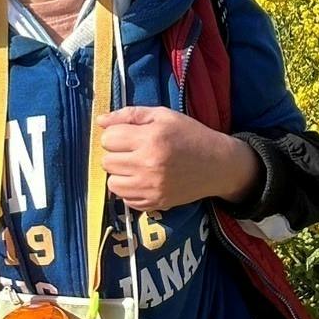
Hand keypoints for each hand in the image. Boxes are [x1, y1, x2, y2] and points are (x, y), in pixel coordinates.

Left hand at [97, 106, 262, 211]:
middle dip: (116, 154)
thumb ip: (130, 115)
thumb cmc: (190, 134)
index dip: (115, 135)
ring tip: (136, 166)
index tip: (128, 135)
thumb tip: (100, 121)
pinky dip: (130, 190)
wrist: (217, 164)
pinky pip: (125, 199)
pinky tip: (144, 180)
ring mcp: (151, 187)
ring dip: (120, 174)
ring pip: (112, 183)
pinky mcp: (155, 203)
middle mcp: (148, 164)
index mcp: (151, 138)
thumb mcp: (163, 115)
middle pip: (107, 161)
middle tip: (133, 151)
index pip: (108, 139)